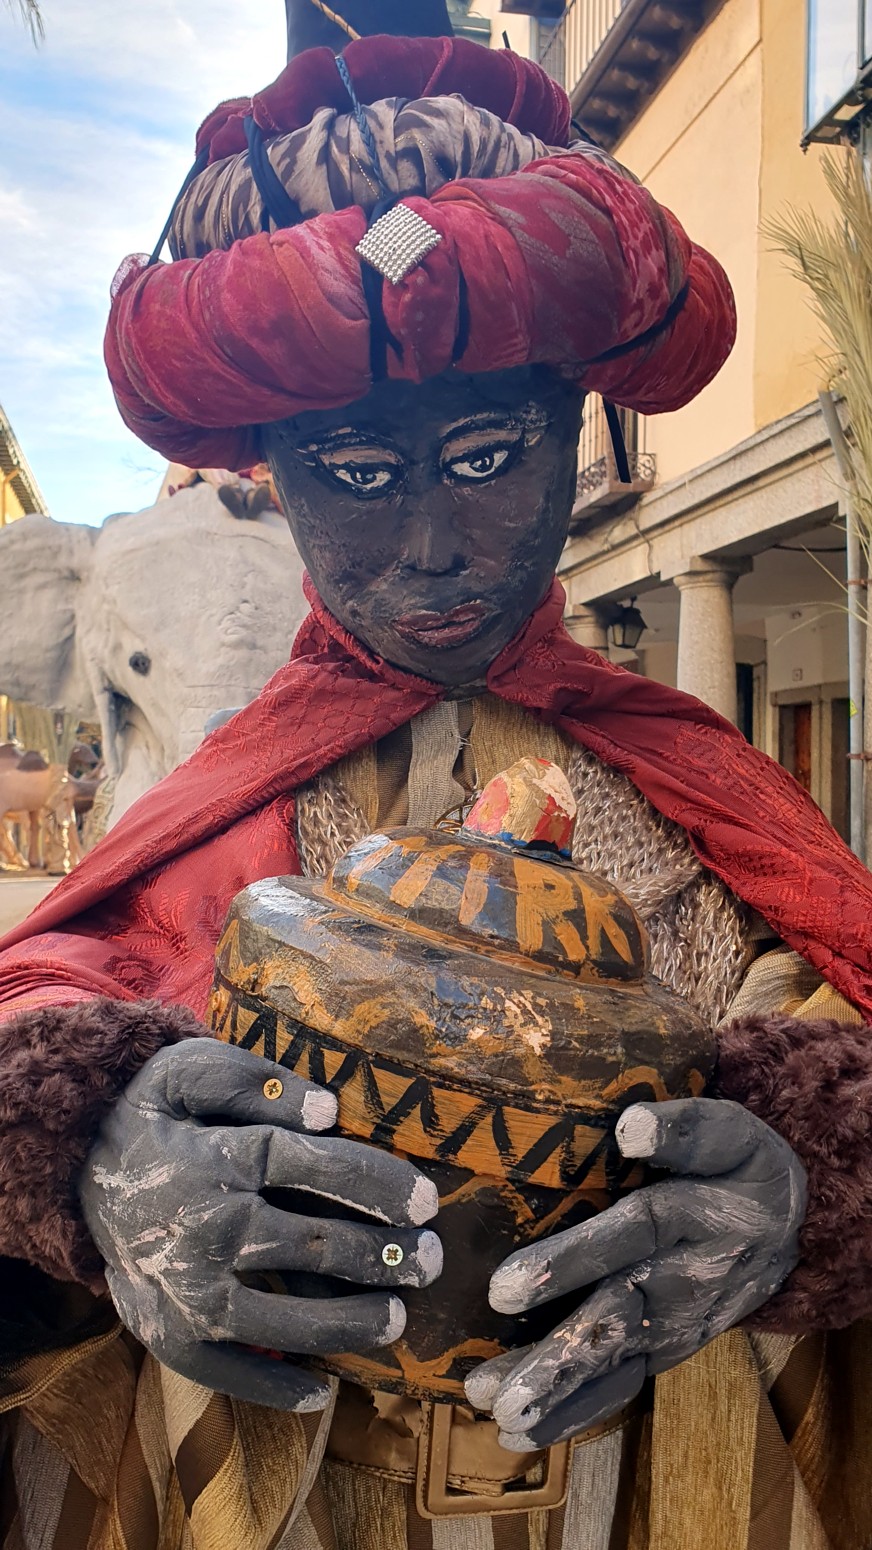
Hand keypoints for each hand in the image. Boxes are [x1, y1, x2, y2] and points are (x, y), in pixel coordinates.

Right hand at [80, 1038, 440, 1409]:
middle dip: (381, 1255)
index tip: (427, 1199)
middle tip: (432, 1260)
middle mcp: (204, 1229)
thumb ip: (252, 1080)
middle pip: (310, 1245)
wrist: (71, 1167)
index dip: (375, 1184)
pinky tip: (323, 1392)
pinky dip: (271, 1386)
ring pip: (278, 1318)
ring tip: (399, 1319)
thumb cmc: (150, 1114)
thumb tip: (327, 1109)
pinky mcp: (164, 1332)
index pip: (312, 1168)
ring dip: (346, 1322)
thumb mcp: (187, 1070)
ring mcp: (183, 1290)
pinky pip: (222, 1370)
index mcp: (215, 1158)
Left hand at [464, 1097, 805, 1449]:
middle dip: (556, 1359)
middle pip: (617, 1320)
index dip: (568, 1261)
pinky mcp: (669, 1351)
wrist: (788, 1224)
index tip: (503, 1287)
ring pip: (616, 1365)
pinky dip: (574, 1414)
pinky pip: (622, 1387)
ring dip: (556, 1395)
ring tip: (497, 1415)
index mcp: (693, 1218)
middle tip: (497, 1391)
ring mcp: (678, 1326)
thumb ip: (686, 1129)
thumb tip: (630, 1127)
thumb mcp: (730, 1132)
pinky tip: (520, 1434)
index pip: (627, 1238)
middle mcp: (684, 1281)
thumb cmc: (741, 1167)